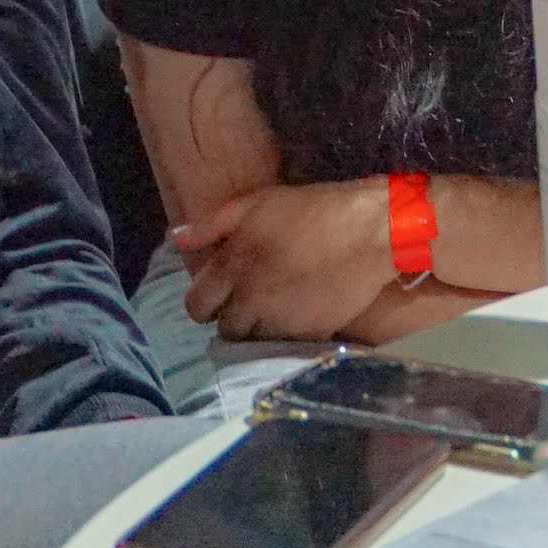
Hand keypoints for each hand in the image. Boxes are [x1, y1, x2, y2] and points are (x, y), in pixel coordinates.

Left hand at [171, 181, 401, 342]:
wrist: (371, 232)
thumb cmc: (313, 210)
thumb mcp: (258, 203)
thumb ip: (212, 224)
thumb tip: (175, 239)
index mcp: (232, 266)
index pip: (197, 306)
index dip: (205, 301)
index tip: (220, 292)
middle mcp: (250, 299)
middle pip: (224, 329)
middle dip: (233, 316)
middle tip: (251, 298)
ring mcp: (279, 321)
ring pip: (253, 340)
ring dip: (259, 327)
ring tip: (276, 306)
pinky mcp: (308, 335)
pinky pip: (285, 344)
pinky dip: (288, 332)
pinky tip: (300, 311)